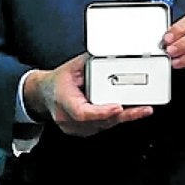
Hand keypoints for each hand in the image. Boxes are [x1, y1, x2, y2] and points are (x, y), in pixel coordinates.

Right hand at [22, 54, 153, 136]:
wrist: (43, 94)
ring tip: (141, 110)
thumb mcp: (72, 66)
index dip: (101, 112)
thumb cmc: (57, 81)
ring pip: (102, 126)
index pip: (82, 112)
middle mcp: (66, 117)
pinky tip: (129, 113)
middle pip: (97, 121)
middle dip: (122, 115)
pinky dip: (114, 120)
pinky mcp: (81, 130)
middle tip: (142, 109)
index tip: (118, 107)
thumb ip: (91, 61)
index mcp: (63, 99)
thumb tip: (111, 54)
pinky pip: (101, 127)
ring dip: (122, 119)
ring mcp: (73, 127)